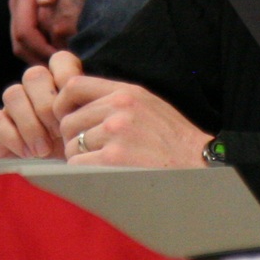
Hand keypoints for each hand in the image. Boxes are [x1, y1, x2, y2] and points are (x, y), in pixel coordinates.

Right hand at [0, 52, 82, 158]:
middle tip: (59, 132)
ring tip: (45, 150)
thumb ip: (88, 108)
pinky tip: (29, 154)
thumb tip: (84, 105)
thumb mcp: (90, 126)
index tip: (75, 105)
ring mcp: (14, 104)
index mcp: (61, 80)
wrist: (57, 175)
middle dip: (47, 105)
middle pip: (34, 74)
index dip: (66, 75)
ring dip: (31, 124)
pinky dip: (14, 138)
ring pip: (13, 93)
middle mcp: (35, 88)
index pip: (60, 59)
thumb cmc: (78, 147)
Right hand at [9, 0, 69, 64]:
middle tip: (66, 70)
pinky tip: (63, 43)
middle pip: (22, 42)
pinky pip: (30, 26)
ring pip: (25, 37)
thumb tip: (45, 4)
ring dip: (41, 52)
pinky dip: (42, 40)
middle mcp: (19, 0)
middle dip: (40, 59)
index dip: (42, 52)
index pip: (25, 34)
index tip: (63, 63)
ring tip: (66, 62)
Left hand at [55, 72, 209, 167]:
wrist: (197, 163)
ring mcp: (116, 133)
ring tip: (106, 162)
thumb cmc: (171, 138)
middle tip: (94, 150)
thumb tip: (74, 106)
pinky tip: (106, 173)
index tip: (65, 116)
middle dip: (75, 138)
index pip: (75, 85)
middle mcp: (120, 108)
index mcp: (127, 92)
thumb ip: (115, 101)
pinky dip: (85, 173)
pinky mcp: (112, 159)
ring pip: (72, 146)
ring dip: (81, 158)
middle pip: (69, 122)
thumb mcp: (148, 105)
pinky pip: (77, 165)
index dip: (62, 103)